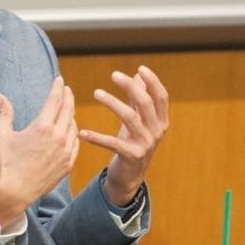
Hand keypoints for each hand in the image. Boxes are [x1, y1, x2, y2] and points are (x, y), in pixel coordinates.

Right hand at [0, 76, 79, 227]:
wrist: (14, 191)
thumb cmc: (5, 162)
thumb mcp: (1, 135)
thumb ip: (4, 112)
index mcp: (42, 126)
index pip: (55, 99)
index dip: (58, 87)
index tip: (59, 80)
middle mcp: (58, 136)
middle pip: (68, 110)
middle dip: (68, 97)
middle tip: (66, 90)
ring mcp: (65, 151)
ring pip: (74, 126)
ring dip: (71, 115)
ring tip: (66, 110)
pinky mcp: (68, 163)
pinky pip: (75, 143)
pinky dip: (73, 134)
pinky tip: (69, 131)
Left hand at [79, 65, 168, 205]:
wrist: (130, 176)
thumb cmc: (133, 142)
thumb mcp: (139, 120)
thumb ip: (138, 99)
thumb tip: (138, 75)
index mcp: (161, 121)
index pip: (161, 97)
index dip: (153, 81)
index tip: (140, 68)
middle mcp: (156, 132)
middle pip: (145, 104)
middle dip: (130, 87)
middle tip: (114, 75)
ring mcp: (145, 145)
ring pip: (129, 118)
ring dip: (112, 103)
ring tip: (96, 93)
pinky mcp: (131, 156)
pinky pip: (112, 143)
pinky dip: (96, 137)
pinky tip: (82, 131)